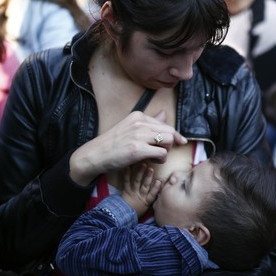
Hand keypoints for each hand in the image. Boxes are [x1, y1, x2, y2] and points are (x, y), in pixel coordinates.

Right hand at [69, 110, 186, 185]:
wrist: (95, 155)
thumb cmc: (113, 144)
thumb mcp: (131, 128)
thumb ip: (148, 123)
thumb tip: (164, 114)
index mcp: (138, 116)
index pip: (165, 124)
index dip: (175, 135)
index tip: (180, 141)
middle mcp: (140, 123)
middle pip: (169, 132)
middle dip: (170, 143)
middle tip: (161, 152)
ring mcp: (139, 136)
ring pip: (168, 141)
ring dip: (165, 151)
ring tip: (154, 156)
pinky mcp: (138, 149)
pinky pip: (162, 153)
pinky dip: (160, 159)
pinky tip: (151, 161)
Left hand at [121, 164, 160, 216]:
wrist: (126, 215)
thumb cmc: (139, 210)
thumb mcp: (148, 206)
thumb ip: (153, 198)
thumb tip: (162, 188)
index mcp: (147, 201)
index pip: (152, 194)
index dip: (156, 188)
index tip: (159, 181)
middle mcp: (140, 196)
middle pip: (145, 186)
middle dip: (148, 177)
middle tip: (151, 169)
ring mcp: (133, 192)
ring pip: (137, 182)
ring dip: (140, 173)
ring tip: (143, 165)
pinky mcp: (126, 191)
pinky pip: (126, 182)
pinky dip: (126, 175)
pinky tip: (127, 168)